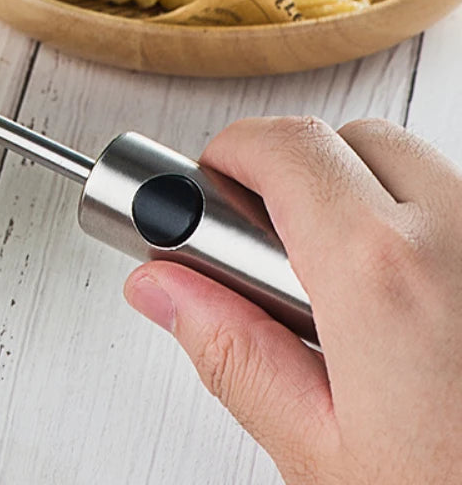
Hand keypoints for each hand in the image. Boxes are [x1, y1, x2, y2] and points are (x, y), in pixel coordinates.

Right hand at [124, 115, 461, 484]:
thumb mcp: (323, 456)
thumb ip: (230, 352)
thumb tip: (163, 287)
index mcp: (385, 275)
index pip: (284, 146)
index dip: (231, 152)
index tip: (209, 184)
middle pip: (351, 139)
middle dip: (296, 172)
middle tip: (273, 250)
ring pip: (419, 168)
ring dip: (367, 199)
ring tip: (356, 297)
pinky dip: (429, 232)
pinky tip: (424, 315)